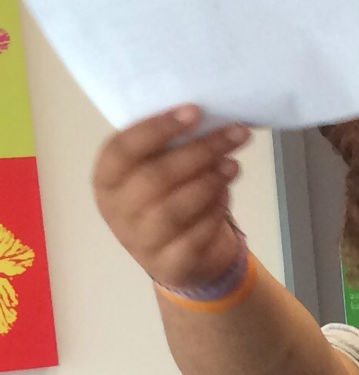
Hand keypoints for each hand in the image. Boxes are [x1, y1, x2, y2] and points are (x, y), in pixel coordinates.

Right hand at [91, 106, 249, 288]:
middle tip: (236, 134)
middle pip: (155, 177)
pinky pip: (195, 236)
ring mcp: (140, 240)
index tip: (194, 111)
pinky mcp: (170, 263)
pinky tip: (226, 193)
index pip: (122, 150)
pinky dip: (214, 211)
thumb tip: (212, 116)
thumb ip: (173, 147)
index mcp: (106, 179)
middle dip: (200, 151)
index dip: (157, 128)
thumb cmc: (168, 199)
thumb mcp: (159, 171)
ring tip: (233, 164)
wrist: (180, 257)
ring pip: (174, 208)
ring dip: (209, 181)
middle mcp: (117, 210)